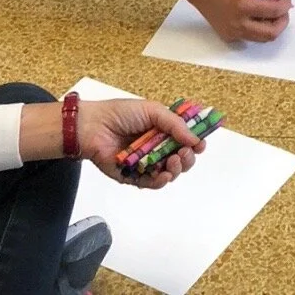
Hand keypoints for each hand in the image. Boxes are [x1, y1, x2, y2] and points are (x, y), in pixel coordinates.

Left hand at [79, 99, 205, 188]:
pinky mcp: (134, 176)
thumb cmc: (120, 114)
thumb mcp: (151, 110)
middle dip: (188, 157)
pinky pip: (152, 183)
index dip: (194, 142)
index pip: (184, 139)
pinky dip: (161, 180)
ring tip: (174, 160)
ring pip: (170, 172)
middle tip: (185, 153)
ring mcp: (146, 163)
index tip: (200, 143)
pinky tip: (164, 174)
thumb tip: (195, 138)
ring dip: (177, 168)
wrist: (93, 127)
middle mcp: (156, 147)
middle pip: (181, 158)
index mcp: (161, 129)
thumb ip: (174, 124)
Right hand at [188, 0, 291, 42]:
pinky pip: (250, 37)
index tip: (287, 0)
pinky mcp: (227, 36)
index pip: (273, 11)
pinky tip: (255, 16)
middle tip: (283, 11)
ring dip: (271, 27)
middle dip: (282, 22)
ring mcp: (232, 32)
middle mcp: (237, 23)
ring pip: (262, 38)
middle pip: (271, 33)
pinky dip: (257, 29)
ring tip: (270, 13)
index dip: (285, 6)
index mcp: (242, 6)